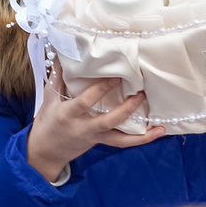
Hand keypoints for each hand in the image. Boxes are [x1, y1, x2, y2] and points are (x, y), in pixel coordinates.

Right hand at [24, 73, 164, 181]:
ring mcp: (95, 137)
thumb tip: (63, 54)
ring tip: (160, 126)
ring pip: (120, 139)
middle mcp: (84, 127)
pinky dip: (141, 139)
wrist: (45, 152)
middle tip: (141, 94)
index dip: (101, 88)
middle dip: (126, 109)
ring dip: (142, 135)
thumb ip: (58, 77)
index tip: (116, 76)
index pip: (87, 101)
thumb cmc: (47, 122)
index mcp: (69, 114)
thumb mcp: (48, 99)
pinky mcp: (101, 142)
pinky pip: (123, 142)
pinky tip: (157, 133)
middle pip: (109, 121)